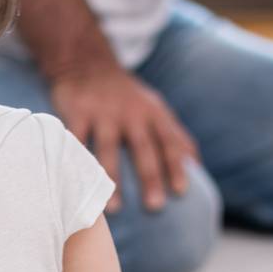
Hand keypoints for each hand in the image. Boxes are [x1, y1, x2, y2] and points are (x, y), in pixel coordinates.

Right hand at [51, 65, 196, 211]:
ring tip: (114, 208)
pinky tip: (76, 185)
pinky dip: (76, 162)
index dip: (176, 166)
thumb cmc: (126, 95)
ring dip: (111, 178)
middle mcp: (131, 113)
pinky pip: (76, 140)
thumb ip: (175, 134)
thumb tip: (196, 164)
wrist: (86, 63)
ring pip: (107, 148)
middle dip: (150, 176)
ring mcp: (103, 112)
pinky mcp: (77, 112)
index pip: (169, 142)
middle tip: (155, 206)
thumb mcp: (155, 107)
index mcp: (153, 113)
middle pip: (143, 147)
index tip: (181, 192)